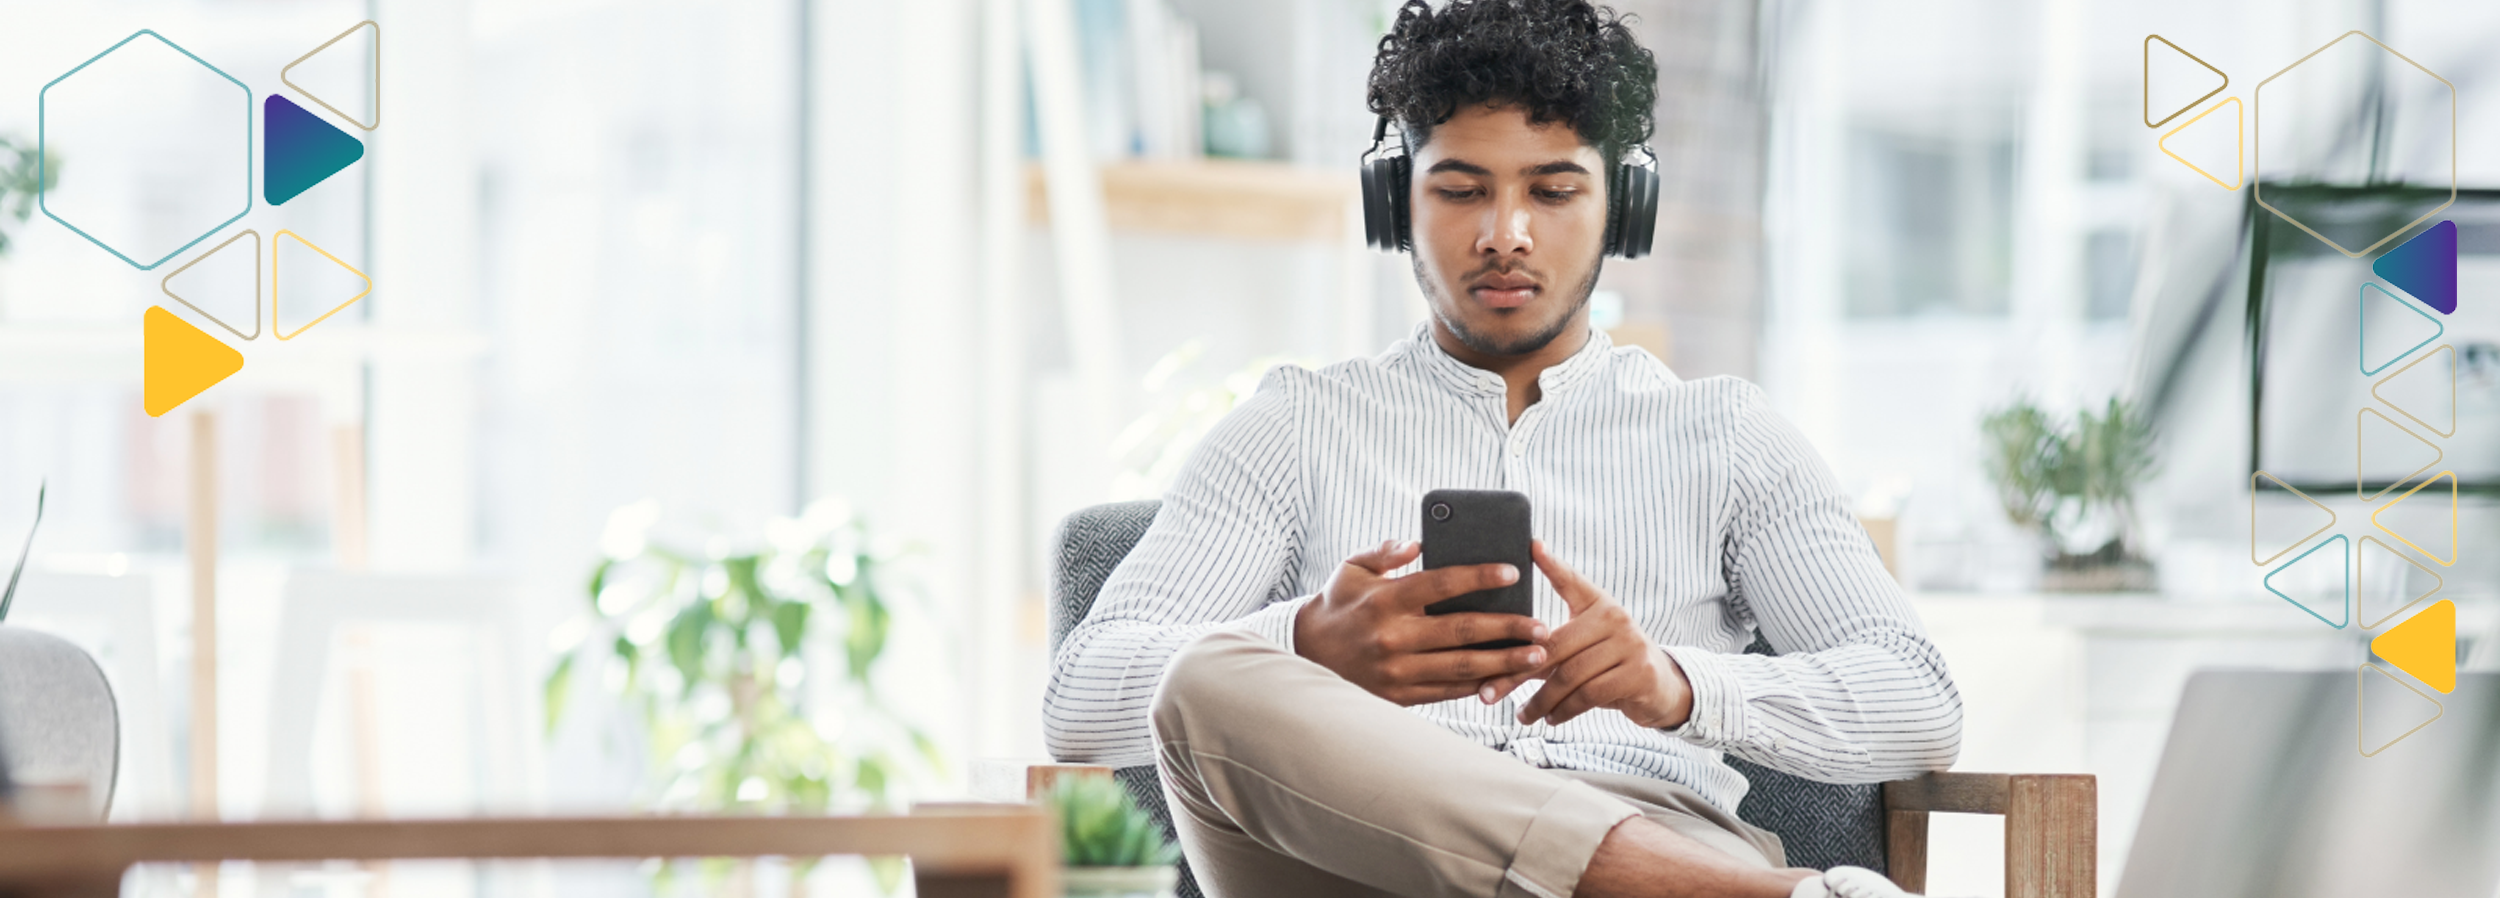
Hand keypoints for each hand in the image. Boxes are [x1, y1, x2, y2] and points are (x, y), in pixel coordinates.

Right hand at [1294, 540, 1551, 705]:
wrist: (1307, 656)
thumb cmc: (1338, 605)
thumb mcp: (1351, 569)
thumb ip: (1384, 552)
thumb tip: (1416, 542)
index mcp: (1385, 599)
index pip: (1440, 584)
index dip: (1478, 577)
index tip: (1512, 572)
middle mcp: (1393, 636)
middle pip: (1461, 631)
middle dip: (1507, 629)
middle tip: (1541, 627)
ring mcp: (1397, 670)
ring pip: (1461, 667)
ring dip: (1503, 663)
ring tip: (1536, 657)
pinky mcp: (1399, 695)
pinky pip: (1447, 691)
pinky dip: (1478, 685)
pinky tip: (1505, 678)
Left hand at [1483, 541, 1692, 728]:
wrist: (1659, 687)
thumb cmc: (1609, 664)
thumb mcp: (1586, 644)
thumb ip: (1552, 640)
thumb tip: (1503, 645)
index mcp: (1599, 604)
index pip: (1571, 581)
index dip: (1552, 564)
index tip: (1532, 546)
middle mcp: (1616, 617)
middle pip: (1554, 645)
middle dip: (1516, 672)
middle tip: (1488, 692)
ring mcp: (1630, 644)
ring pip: (1570, 675)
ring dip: (1540, 700)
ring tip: (1522, 715)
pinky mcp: (1638, 673)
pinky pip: (1589, 695)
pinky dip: (1564, 710)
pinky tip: (1551, 718)